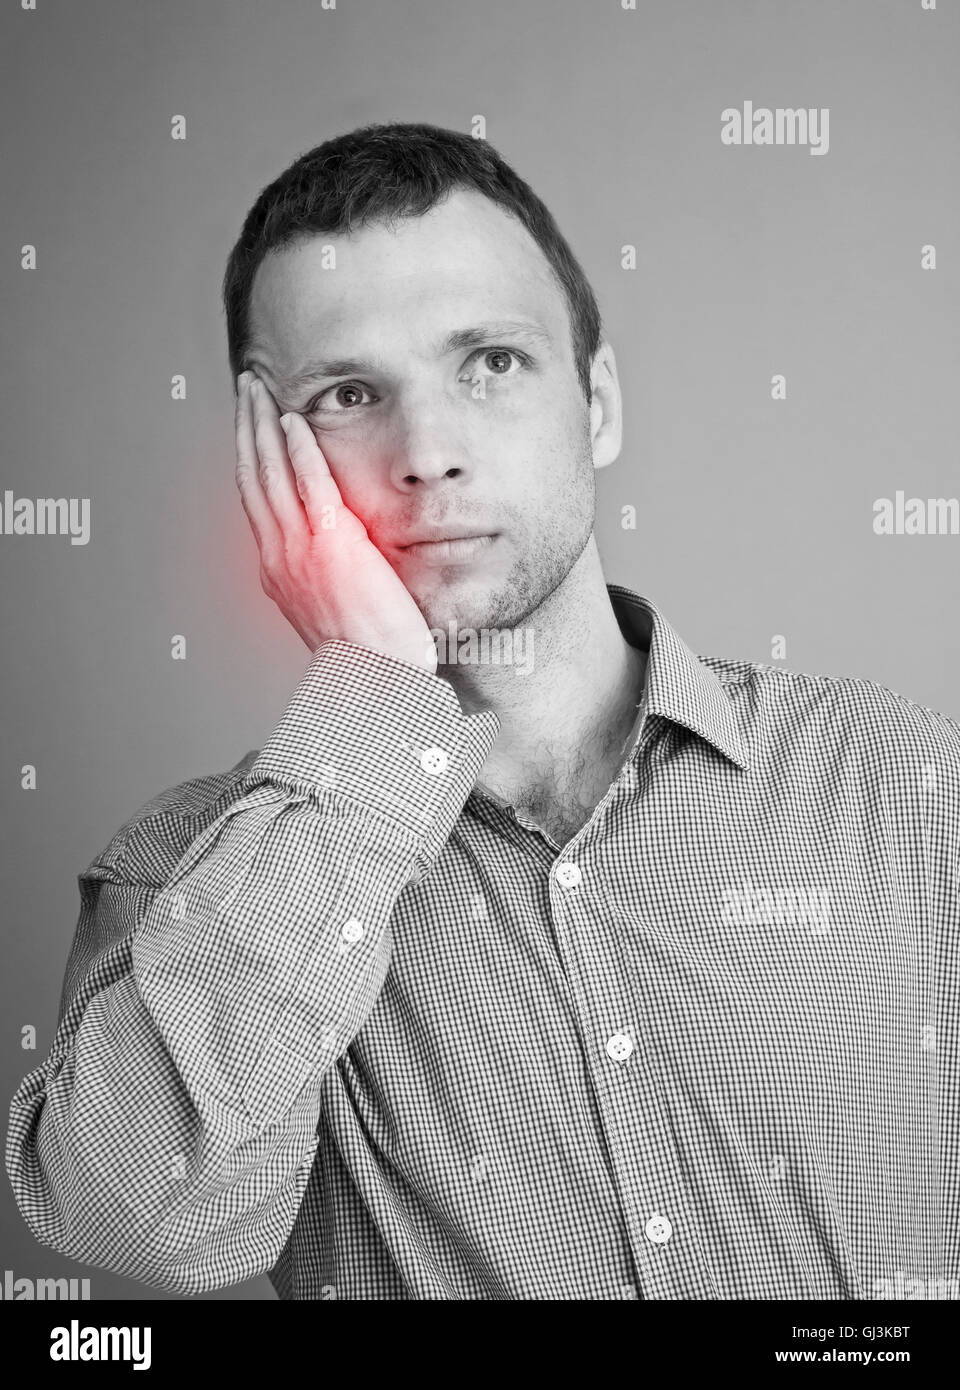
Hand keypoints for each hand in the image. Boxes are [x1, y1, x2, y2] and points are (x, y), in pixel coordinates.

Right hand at [234, 371, 436, 672]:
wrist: (376, 682)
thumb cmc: (367, 656)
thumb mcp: (331, 610)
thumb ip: (325, 576)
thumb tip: (335, 556)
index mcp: (278, 572)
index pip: (256, 501)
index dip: (249, 458)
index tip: (250, 427)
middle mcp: (279, 557)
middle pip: (251, 477)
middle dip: (245, 428)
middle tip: (244, 389)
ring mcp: (300, 550)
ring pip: (270, 473)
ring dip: (263, 424)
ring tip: (259, 389)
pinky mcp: (332, 544)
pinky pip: (310, 484)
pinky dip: (299, 449)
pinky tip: (296, 420)